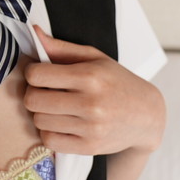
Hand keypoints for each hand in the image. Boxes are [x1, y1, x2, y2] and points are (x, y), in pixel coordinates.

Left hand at [23, 26, 164, 155]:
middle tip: (44, 92)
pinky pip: (50, 141)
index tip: (41, 74)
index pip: (36, 75)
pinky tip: (60, 123)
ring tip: (55, 107)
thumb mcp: (94, 58)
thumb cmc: (117, 81)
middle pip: (33, 100)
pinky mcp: (89, 147)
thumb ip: (61, 47)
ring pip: (39, 121)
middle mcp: (91, 103)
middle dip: (33, 94)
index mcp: (90, 76)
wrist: (147, 115)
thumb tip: (34, 32)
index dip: (33, 73)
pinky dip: (49, 132)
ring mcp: (91, 128)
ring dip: (41, 113)